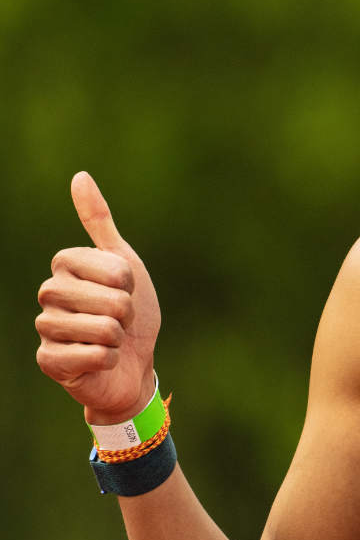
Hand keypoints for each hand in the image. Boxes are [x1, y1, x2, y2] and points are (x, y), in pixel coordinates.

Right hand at [36, 172, 160, 424]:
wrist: (134, 364)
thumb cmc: (131, 312)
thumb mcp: (125, 262)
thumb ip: (99, 221)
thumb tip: (80, 176)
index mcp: (65, 266)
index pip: (112, 268)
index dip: (129, 282)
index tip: (124, 288)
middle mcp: (48, 294)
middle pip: (110, 299)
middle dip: (127, 312)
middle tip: (119, 319)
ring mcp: (46, 329)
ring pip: (102, 328)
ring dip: (118, 337)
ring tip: (110, 339)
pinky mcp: (48, 361)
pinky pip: (93, 354)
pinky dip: (108, 359)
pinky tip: (101, 361)